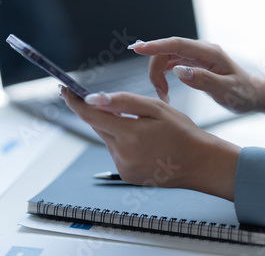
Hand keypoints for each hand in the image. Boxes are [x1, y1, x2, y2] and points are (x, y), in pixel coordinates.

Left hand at [60, 87, 240, 200]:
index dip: (74, 101)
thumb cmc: (182, 132)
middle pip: (98, 127)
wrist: (200, 163)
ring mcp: (123, 167)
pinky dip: (122, 142)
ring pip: (107, 139)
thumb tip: (93, 98)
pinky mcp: (126, 175)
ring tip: (141, 128)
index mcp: (129, 135)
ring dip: (114, 128)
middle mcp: (122, 155)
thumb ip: (123, 102)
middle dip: (100, 113)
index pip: (90, 116)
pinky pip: (116, 152)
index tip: (64, 89)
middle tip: (111, 103)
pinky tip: (142, 142)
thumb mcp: (156, 108)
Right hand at [130, 37, 261, 113]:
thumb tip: (178, 71)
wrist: (253, 95)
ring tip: (164, 94)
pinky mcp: (191, 63)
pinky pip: (169, 64)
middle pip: (167, 51)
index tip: (137, 48)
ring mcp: (195, 56)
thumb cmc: (243, 94)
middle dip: (156, 70)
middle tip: (160, 93)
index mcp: (209, 53)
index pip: (177, 44)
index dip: (155, 45)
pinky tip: (164, 89)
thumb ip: (203, 80)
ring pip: (165, 58)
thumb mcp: (226, 91)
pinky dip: (163, 76)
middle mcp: (200, 50)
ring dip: (158, 75)